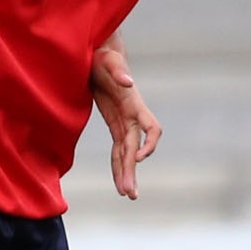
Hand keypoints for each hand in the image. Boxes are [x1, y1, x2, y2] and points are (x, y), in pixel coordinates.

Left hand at [90, 45, 162, 199]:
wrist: (99, 54)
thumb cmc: (103, 56)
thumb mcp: (108, 60)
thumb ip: (118, 70)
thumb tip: (128, 81)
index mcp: (134, 104)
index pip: (151, 129)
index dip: (148, 145)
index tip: (137, 158)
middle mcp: (133, 116)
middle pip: (137, 149)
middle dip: (132, 171)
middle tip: (130, 194)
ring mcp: (125, 122)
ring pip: (127, 154)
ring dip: (126, 174)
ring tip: (127, 195)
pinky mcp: (115, 124)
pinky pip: (118, 149)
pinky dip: (118, 164)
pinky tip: (119, 180)